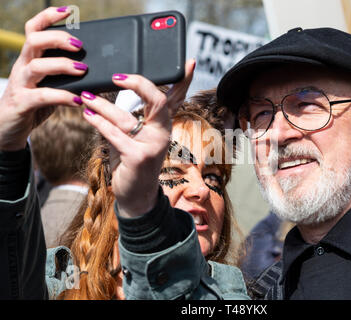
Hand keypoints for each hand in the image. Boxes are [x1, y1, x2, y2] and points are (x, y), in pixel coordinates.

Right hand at [0, 7, 86, 150]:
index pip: (34, 29)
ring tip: (83, 70)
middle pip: (34, 41)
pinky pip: (42, 96)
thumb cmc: (34, 104)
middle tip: (80, 46)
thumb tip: (94, 72)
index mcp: (30, 59)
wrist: (8, 129)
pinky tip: (77, 99)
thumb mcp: (50, 86)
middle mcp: (23, 67)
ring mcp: (21, 84)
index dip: (48, 17)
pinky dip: (62, 96)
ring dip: (63, 65)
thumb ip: (65, 77)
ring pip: (37, 66)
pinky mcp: (22, 103)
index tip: (68, 11)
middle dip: (58, 38)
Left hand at [80, 59, 195, 216]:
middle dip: (138, 84)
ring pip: (126, 118)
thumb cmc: (133, 161)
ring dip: (101, 106)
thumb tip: (103, 94)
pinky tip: (88, 115)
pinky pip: (115, 135)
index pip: (177, 98)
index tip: (188, 63)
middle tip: (117, 76)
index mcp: (164, 125)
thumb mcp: (135, 137)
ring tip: (85, 98)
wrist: (136, 195)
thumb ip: (129, 117)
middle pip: (157, 101)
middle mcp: (163, 133)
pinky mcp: (138, 158)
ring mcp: (153, 146)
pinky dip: (99, 123)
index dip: (184, 80)